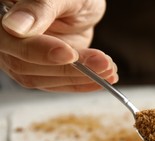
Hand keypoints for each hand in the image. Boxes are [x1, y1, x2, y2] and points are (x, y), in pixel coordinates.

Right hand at [0, 0, 117, 91]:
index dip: (40, 52)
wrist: (82, 2)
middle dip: (68, 69)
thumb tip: (14, 27)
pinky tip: (104, 79)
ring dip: (79, 78)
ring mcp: (24, 57)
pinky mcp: (43, 69)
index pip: (11, 41)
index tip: (69, 53)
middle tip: (102, 63)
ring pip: (43, 79)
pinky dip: (82, 83)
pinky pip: (57, 83)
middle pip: (26, 66)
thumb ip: (38, 8)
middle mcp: (9, 39)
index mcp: (4, 14)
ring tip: (108, 68)